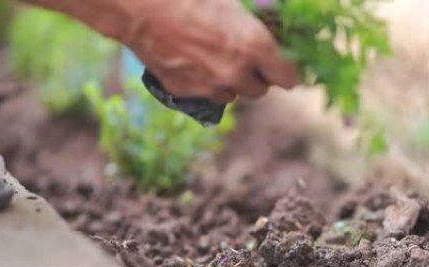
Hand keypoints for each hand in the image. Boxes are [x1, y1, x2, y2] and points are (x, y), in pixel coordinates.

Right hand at [119, 0, 297, 102]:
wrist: (140, 6)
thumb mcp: (233, 1)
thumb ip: (255, 21)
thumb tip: (269, 24)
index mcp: (254, 45)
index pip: (288, 78)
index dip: (286, 70)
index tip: (281, 65)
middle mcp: (236, 72)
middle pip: (260, 90)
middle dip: (256, 76)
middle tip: (246, 58)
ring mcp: (210, 86)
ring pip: (233, 95)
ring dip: (231, 82)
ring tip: (217, 59)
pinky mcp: (186, 92)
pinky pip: (206, 94)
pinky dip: (205, 83)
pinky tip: (193, 62)